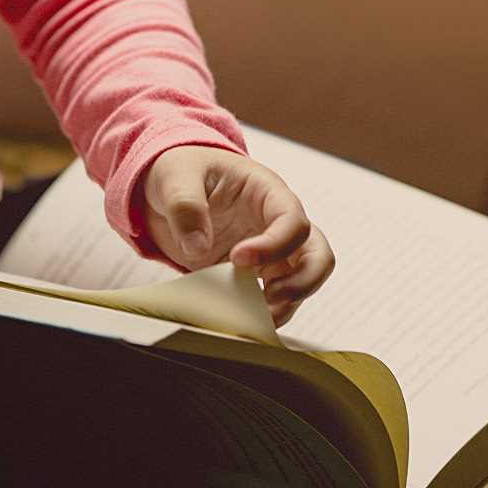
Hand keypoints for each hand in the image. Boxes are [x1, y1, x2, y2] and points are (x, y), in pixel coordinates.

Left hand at [139, 145, 334, 326]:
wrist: (170, 186)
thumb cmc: (181, 169)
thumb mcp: (174, 176)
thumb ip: (185, 206)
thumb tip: (198, 247)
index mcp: (266, 191)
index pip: (292, 220)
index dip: (274, 245)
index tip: (237, 258)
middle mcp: (276, 222)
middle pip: (317, 255)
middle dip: (303, 282)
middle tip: (269, 298)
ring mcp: (269, 250)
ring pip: (303, 281)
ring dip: (287, 303)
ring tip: (255, 316)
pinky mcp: (254, 273)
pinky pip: (275, 296)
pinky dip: (266, 312)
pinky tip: (245, 319)